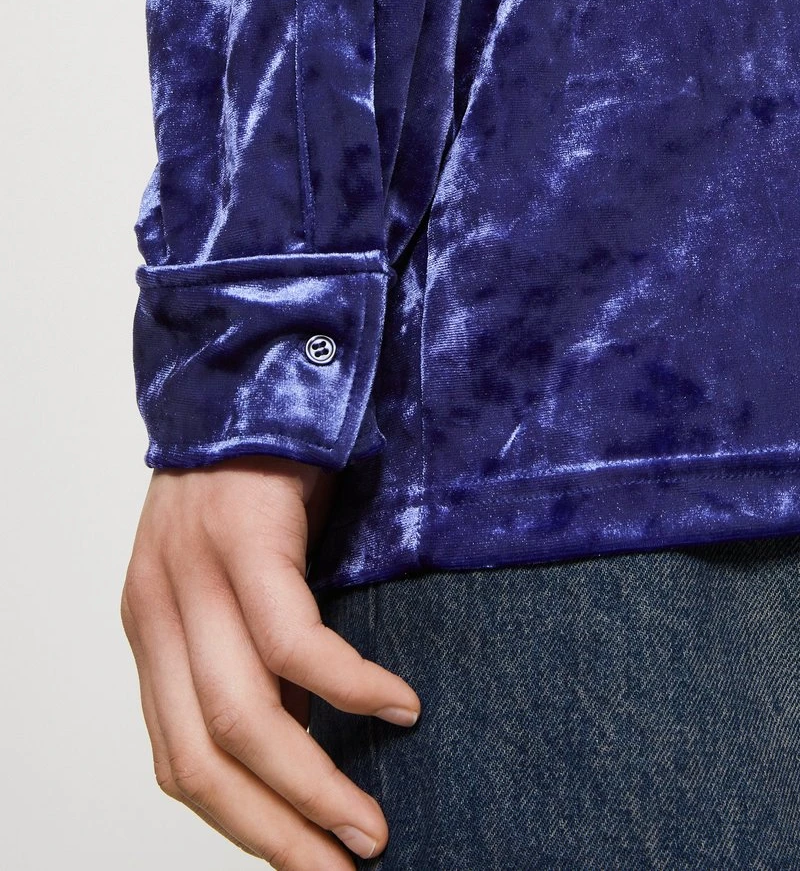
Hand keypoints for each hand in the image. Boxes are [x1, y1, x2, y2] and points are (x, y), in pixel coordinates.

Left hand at [120, 454, 420, 867]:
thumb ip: (250, 657)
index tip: (304, 862)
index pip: (177, 761)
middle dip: (278, 832)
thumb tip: (303, 743)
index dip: (243, 825)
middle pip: (203, 760)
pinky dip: (351, 688)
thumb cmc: (253, 481)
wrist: (251, 375)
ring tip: (370, 825)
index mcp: (154, 629)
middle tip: (341, 870)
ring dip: (314, 786)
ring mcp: (195, 574)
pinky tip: (398, 707)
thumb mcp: (232, 580)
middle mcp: (159, 611)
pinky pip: (296, 641)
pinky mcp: (244, 539)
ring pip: (244, 717)